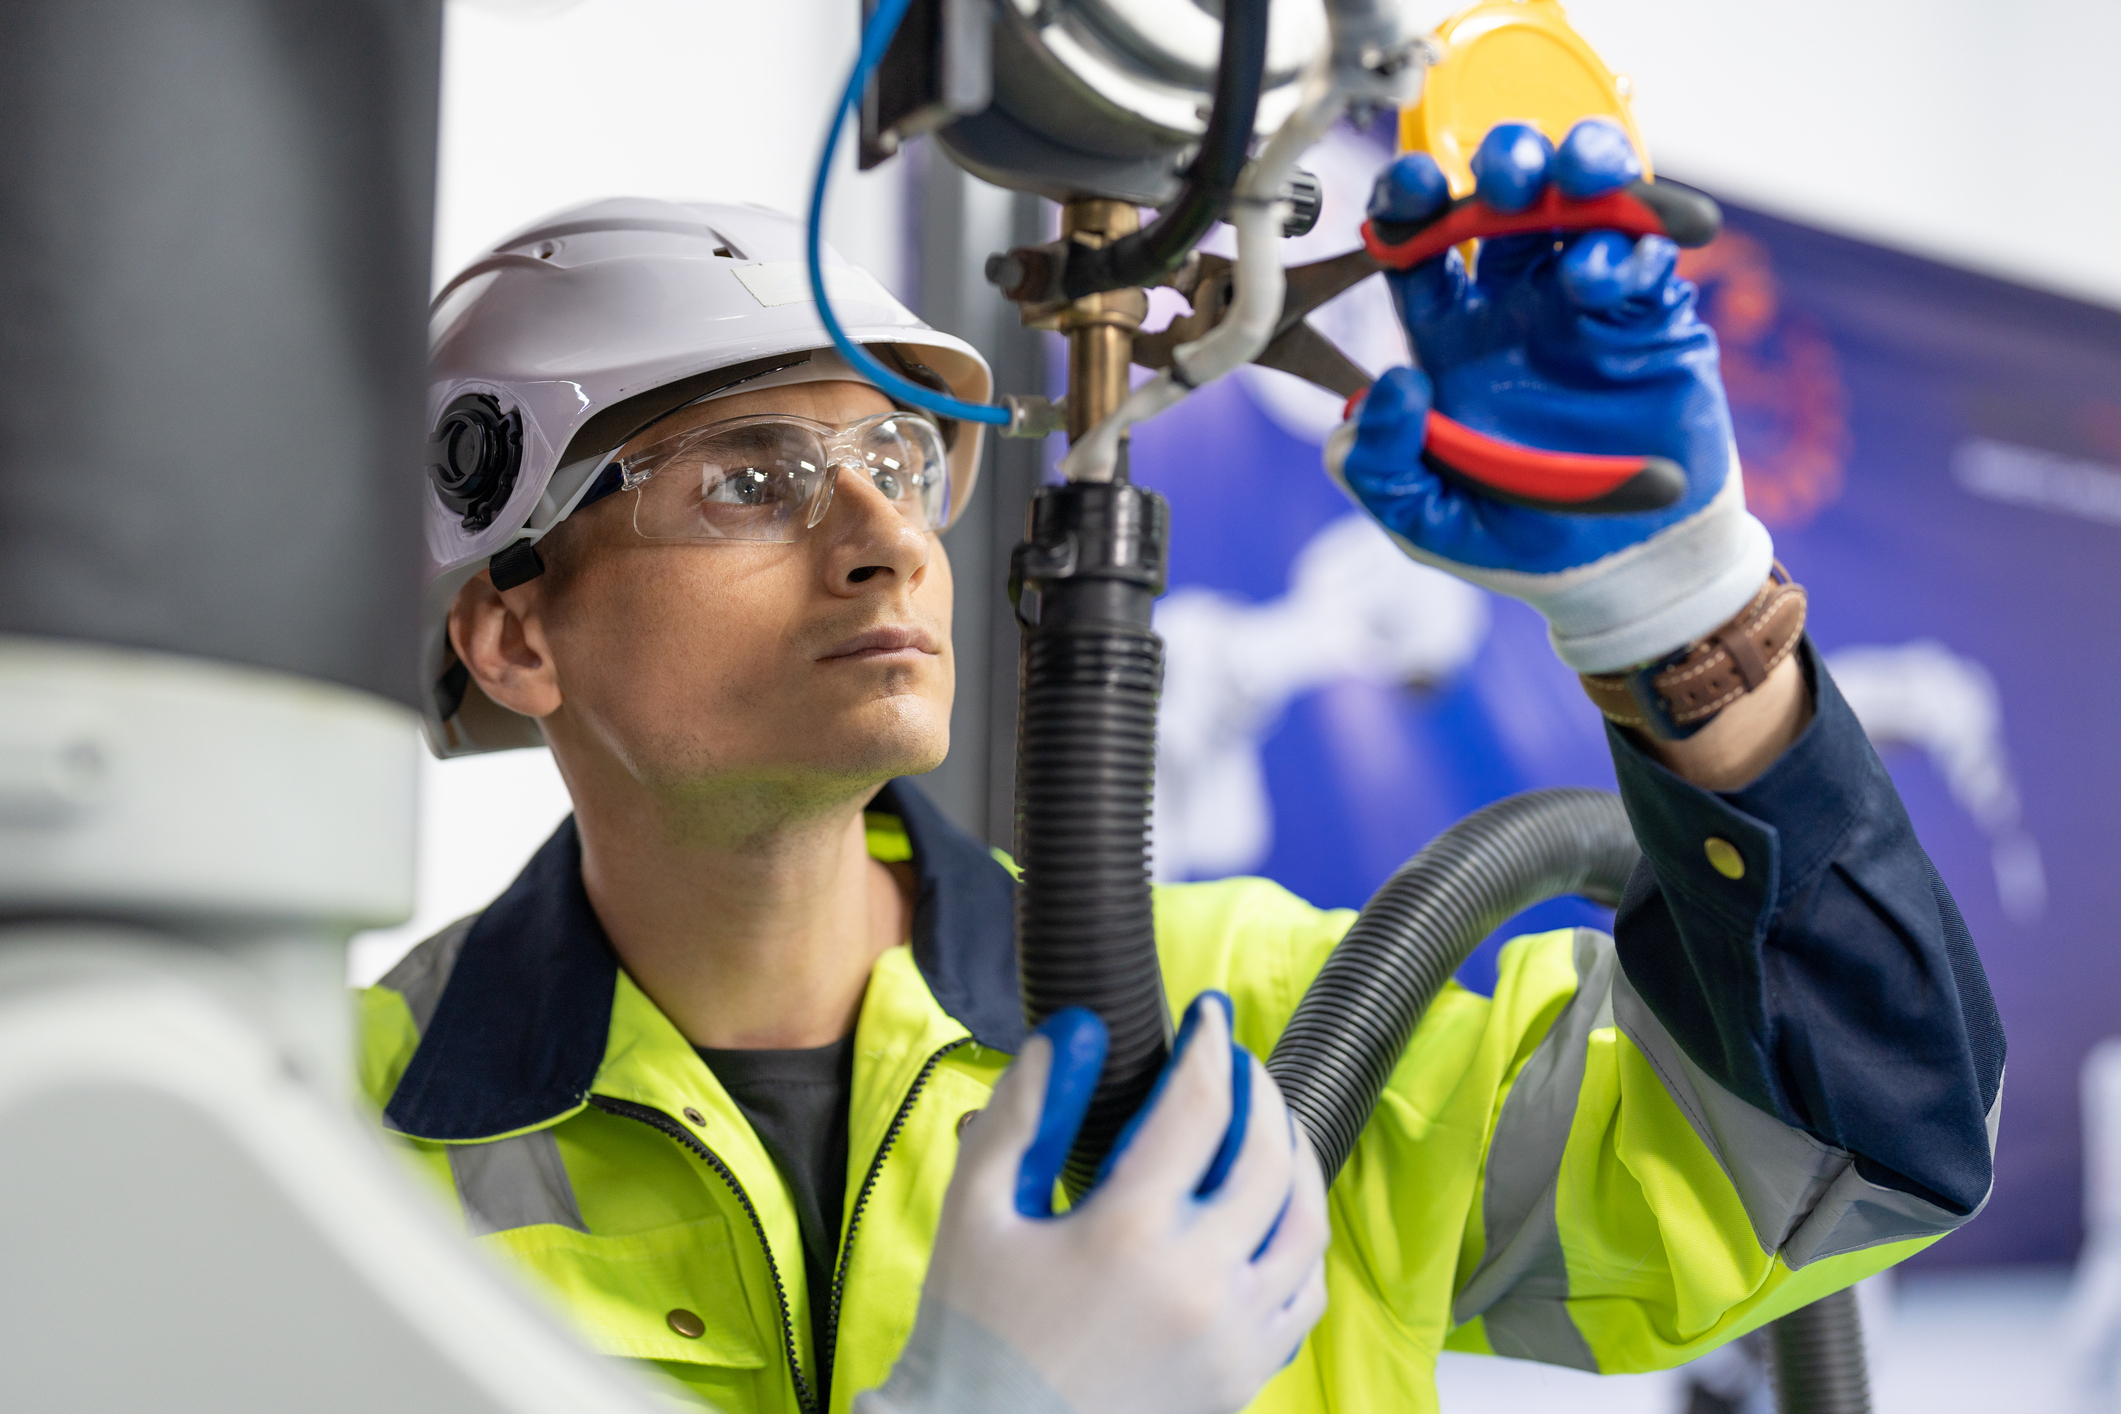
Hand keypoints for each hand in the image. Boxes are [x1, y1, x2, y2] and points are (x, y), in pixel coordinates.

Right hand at [857, 995, 1329, 1413]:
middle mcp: (1199, 1282)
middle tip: (1236, 1061)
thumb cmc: (971, 1330)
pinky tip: (1271, 1212)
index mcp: (1129, 1232)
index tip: (1208, 1013)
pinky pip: (1304, 1293)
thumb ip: (1024, 1114)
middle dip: (1260, 1092)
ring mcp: (1232, 1335)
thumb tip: (1070, 1034)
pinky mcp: (1243, 1377)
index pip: (1199, 1107)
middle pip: (1269, 1157)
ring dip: (1295, 1159)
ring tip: (1268, 1124)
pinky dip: (1299, 1240)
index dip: (1209, 1046)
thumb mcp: (976, 1210)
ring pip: (1304, 1224)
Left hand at [1325, 119, 1772, 674]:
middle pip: (1503, 200)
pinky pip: (1645, 252)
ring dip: (1580, 165)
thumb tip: (1382, 388)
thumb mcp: (1428, 521)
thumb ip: (1379, 469)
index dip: (1408, 203)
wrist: (1628, 570)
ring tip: (1577, 176)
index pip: (1418, 245)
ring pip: (1583, 199)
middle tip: (1508, 173)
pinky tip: (1604, 271)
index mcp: (1451, 339)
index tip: (1408, 192)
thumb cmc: (1520, 542)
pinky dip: (1630, 241)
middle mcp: (1515, 305)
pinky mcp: (1653, 316)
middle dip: (1505, 163)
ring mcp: (1587, 302)